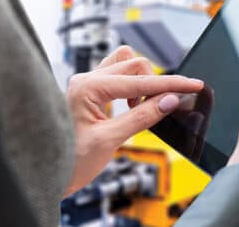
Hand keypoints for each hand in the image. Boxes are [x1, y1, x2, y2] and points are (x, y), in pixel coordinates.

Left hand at [64, 46, 203, 195]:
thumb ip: (142, 117)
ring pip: (125, 64)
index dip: (171, 84)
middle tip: (163, 107)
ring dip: (141, 81)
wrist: (44, 174)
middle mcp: (86, 79)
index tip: (194, 85)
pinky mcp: (89, 91)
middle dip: (154, 84)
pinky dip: (132, 86)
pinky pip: (117, 76)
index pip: (140, 81)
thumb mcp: (109, 141)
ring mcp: (86, 84)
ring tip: (141, 107)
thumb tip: (170, 100)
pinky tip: (132, 106)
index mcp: (88, 88)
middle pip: (135, 65)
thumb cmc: (68, 160)